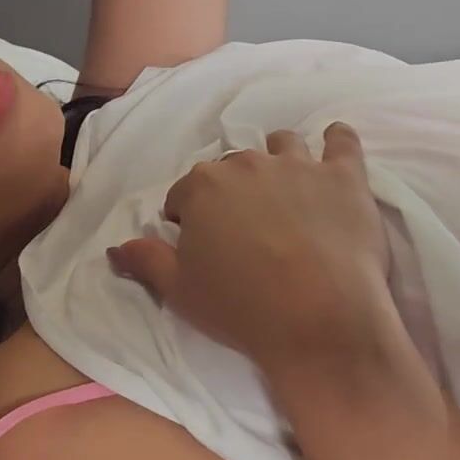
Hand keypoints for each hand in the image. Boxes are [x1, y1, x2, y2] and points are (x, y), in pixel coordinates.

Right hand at [108, 122, 398, 378]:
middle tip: (245, 227)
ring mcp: (300, 165)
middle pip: (233, 167)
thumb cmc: (242, 308)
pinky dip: (337, 141)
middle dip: (233, 190)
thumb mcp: (180, 292)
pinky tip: (335, 146)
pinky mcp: (344, 176)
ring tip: (287, 188)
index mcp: (202, 187)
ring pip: (284, 144)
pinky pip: (342, 141)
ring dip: (280, 158)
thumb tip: (115, 248)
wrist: (319, 318)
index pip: (184, 193)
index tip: (201, 243)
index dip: (188, 217)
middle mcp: (247, 164)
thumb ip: (146, 262)